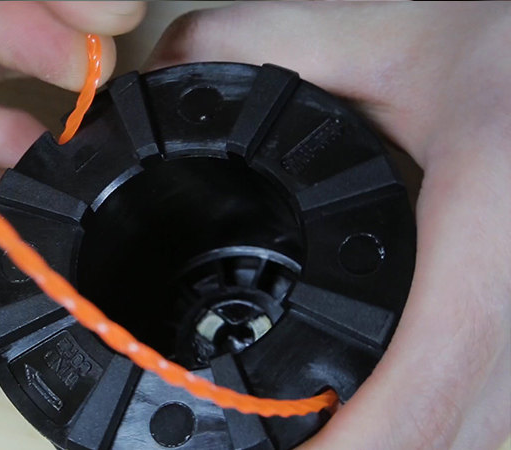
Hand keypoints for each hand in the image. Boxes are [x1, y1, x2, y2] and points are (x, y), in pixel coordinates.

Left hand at [147, 3, 510, 448]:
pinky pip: (492, 417)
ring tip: (308, 438)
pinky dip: (428, 432)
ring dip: (389, 448)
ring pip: (475, 442)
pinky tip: (374, 415)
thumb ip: (260, 44)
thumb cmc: (509, 53)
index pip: (417, 398)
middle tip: (255, 449)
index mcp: (484, 237)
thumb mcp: (388, 34)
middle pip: (446, 445)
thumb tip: (164, 78)